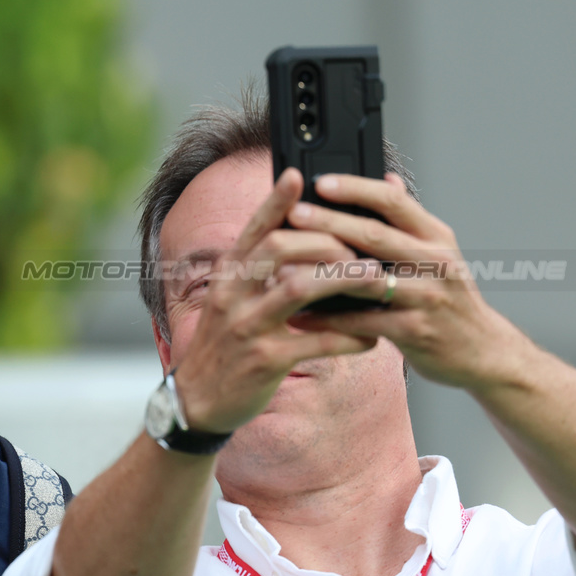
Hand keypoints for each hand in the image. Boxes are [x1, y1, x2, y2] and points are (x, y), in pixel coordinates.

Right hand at [171, 168, 381, 431]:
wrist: (198, 401)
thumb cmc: (225, 347)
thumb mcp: (230, 303)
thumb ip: (257, 274)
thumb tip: (296, 243)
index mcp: (228, 277)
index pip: (253, 229)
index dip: (275, 201)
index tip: (300, 174)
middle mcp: (233, 295)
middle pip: (279, 248)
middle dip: (325, 240)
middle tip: (360, 247)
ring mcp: (247, 327)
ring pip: (298, 289)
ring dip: (343, 280)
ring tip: (377, 280)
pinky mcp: (265, 360)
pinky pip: (315, 341)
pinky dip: (348, 336)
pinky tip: (371, 337)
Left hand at [286, 172, 525, 389]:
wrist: (482, 351)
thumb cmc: (450, 299)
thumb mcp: (439, 253)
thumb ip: (410, 221)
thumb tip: (389, 180)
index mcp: (436, 237)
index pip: (394, 201)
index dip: (356, 188)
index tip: (321, 181)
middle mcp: (435, 262)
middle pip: (375, 235)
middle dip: (330, 222)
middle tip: (294, 213)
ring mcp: (426, 297)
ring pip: (365, 278)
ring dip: (321, 271)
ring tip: (284, 267)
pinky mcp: (414, 331)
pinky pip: (362, 322)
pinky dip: (328, 319)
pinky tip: (299, 316)